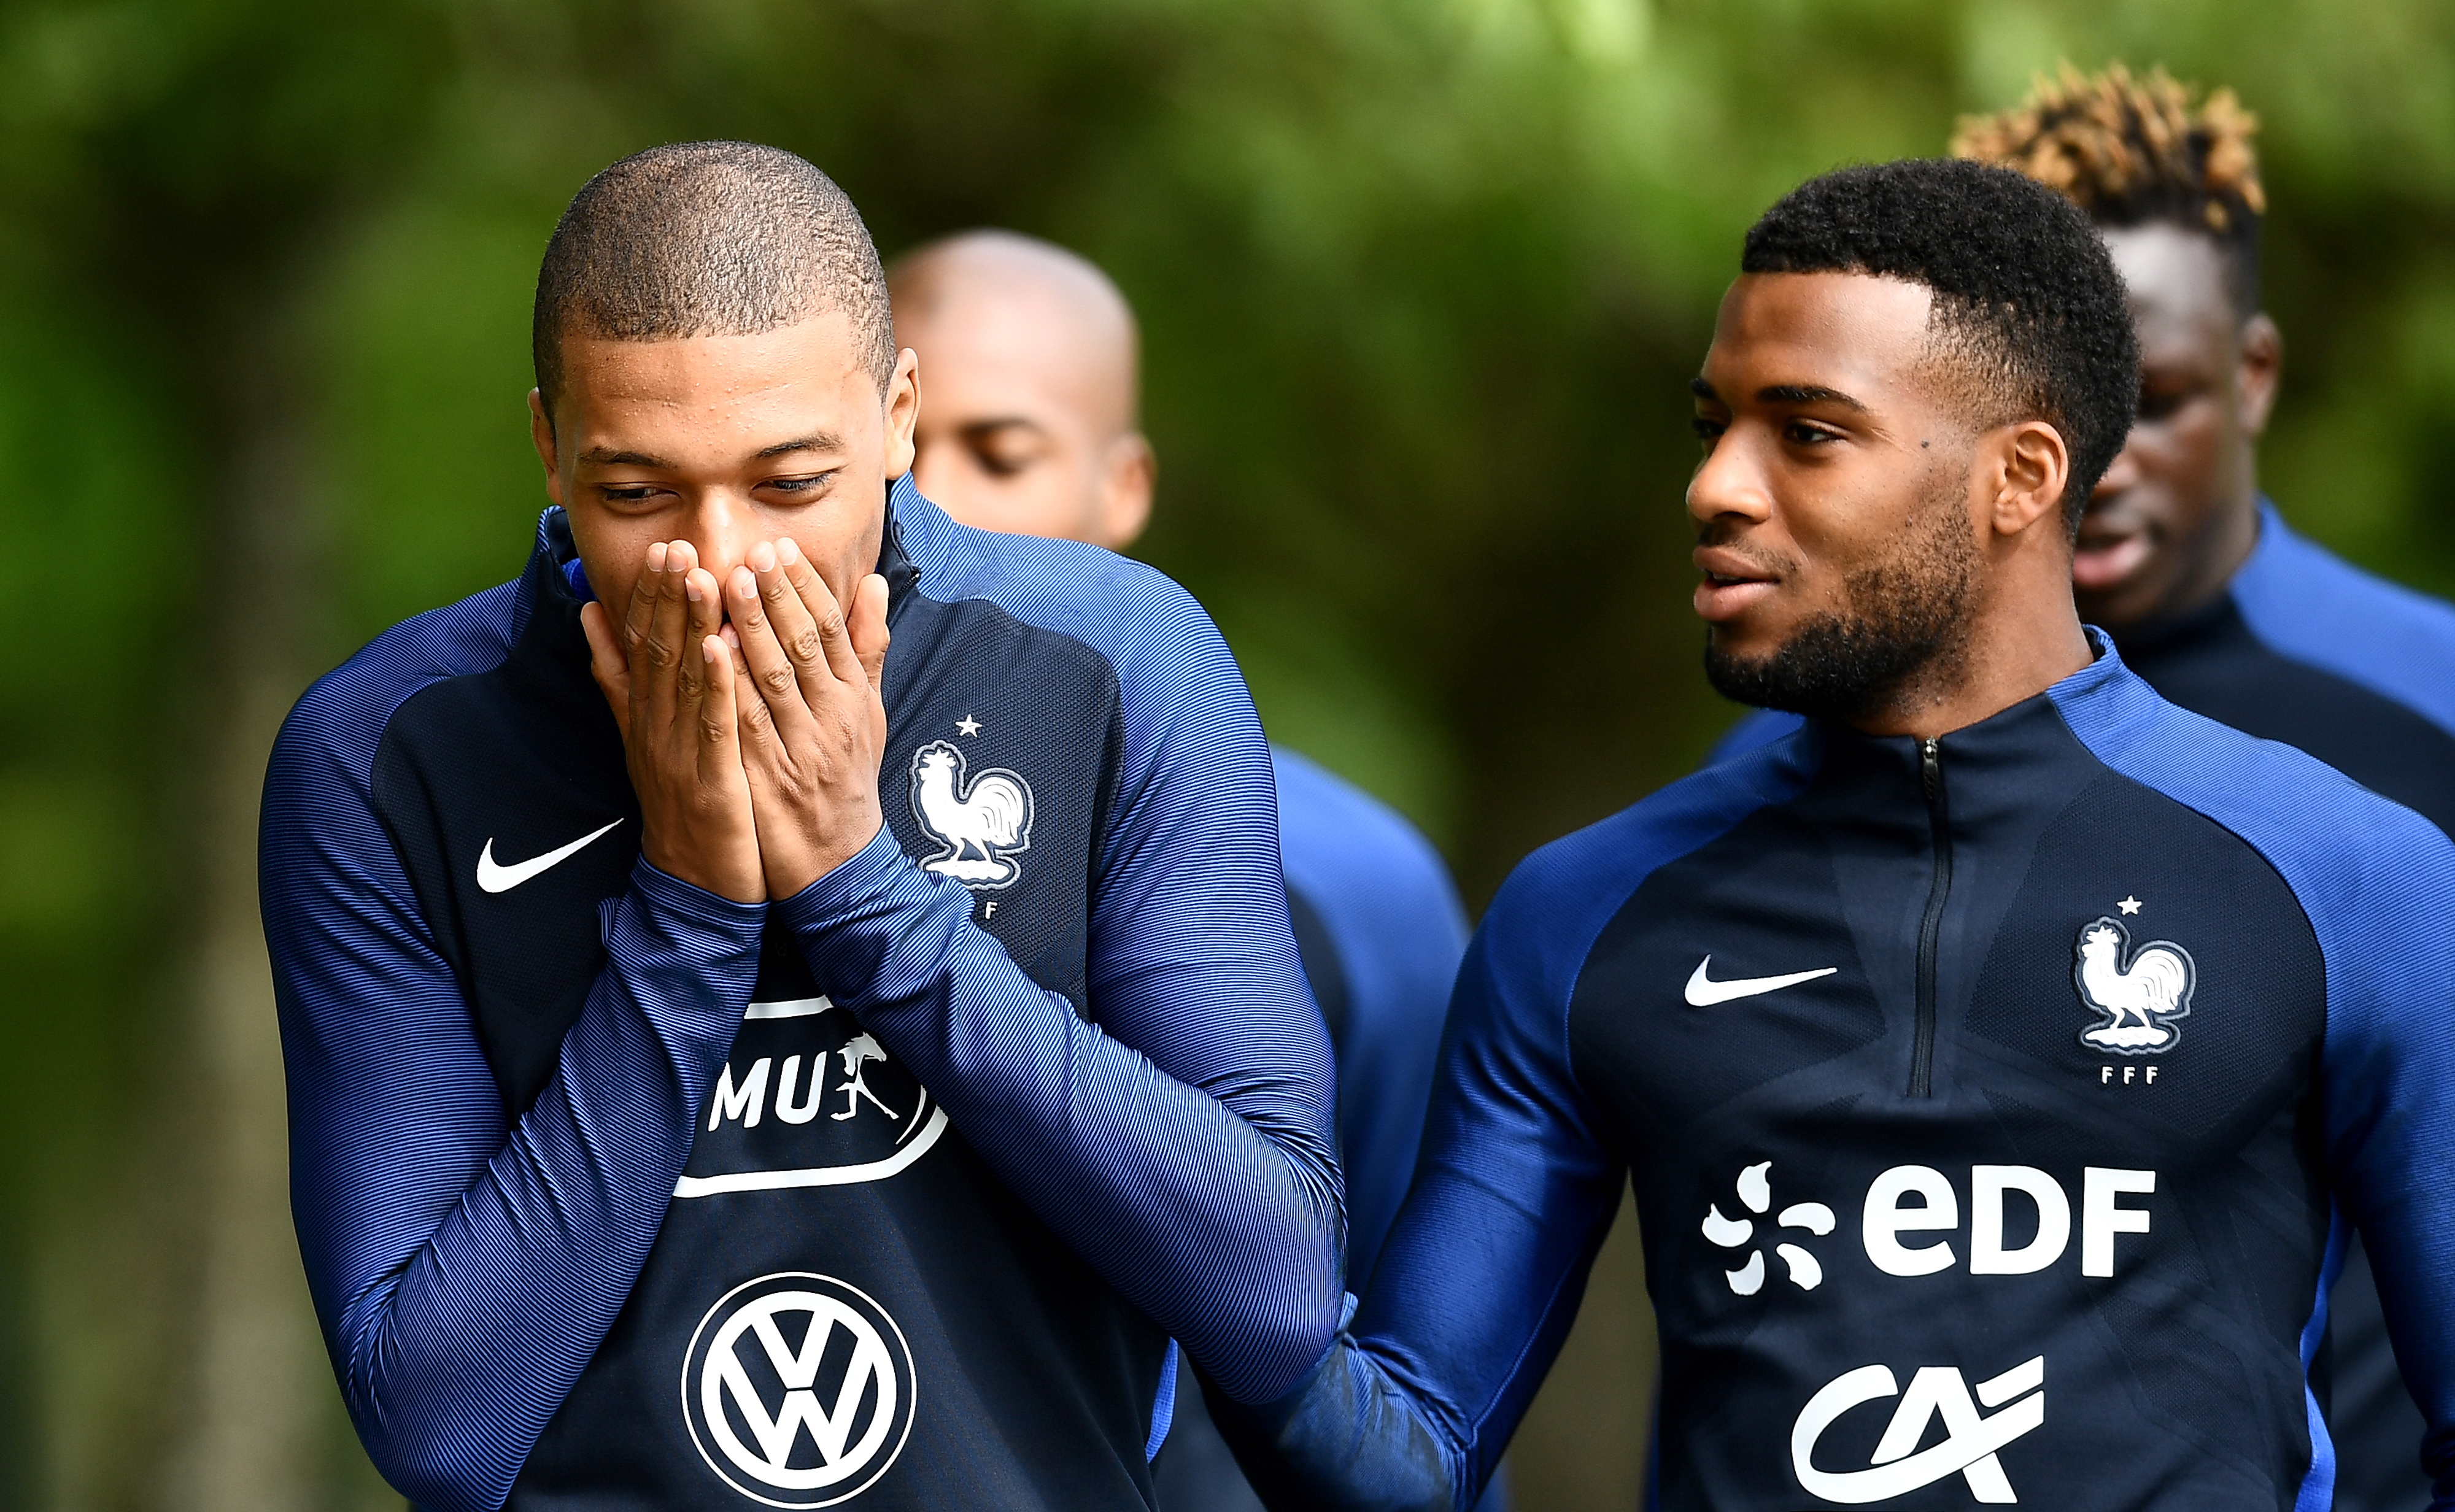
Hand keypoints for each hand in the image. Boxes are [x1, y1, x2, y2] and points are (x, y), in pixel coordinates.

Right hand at [579, 540, 765, 902]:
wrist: (696, 879)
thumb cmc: (681, 801)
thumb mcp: (643, 736)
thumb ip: (618, 678)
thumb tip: (590, 617)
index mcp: (645, 713)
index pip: (642, 642)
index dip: (649, 595)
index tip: (661, 548)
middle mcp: (655, 725)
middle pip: (657, 650)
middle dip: (665, 595)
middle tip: (674, 544)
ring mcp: (679, 751)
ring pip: (681, 677)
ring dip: (688, 624)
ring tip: (696, 574)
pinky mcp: (708, 777)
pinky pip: (710, 723)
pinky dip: (712, 682)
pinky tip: (719, 646)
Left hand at [722, 536, 890, 897]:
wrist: (838, 860)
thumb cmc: (846, 778)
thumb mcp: (868, 712)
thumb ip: (867, 647)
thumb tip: (874, 583)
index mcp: (854, 697)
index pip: (833, 629)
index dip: (806, 587)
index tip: (780, 548)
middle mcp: (834, 718)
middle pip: (806, 646)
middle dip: (777, 596)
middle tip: (751, 552)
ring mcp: (803, 748)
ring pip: (776, 679)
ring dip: (750, 629)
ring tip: (726, 585)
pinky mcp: (772, 777)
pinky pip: (748, 725)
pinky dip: (730, 687)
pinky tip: (709, 654)